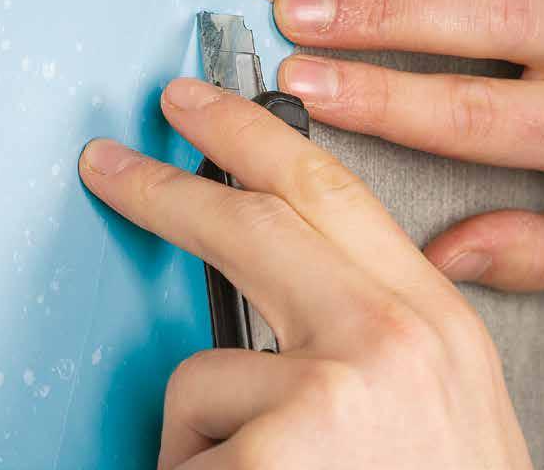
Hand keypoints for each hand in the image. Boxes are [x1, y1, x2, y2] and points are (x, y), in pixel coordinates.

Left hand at [79, 79, 532, 469]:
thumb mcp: (433, 405)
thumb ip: (367, 334)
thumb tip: (279, 300)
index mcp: (431, 323)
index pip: (329, 193)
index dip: (256, 137)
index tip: (204, 108)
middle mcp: (387, 339)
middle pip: (249, 221)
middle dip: (166, 184)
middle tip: (110, 161)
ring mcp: (330, 393)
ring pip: (201, 377)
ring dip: (207, 438)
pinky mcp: (273, 451)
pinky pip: (186, 452)